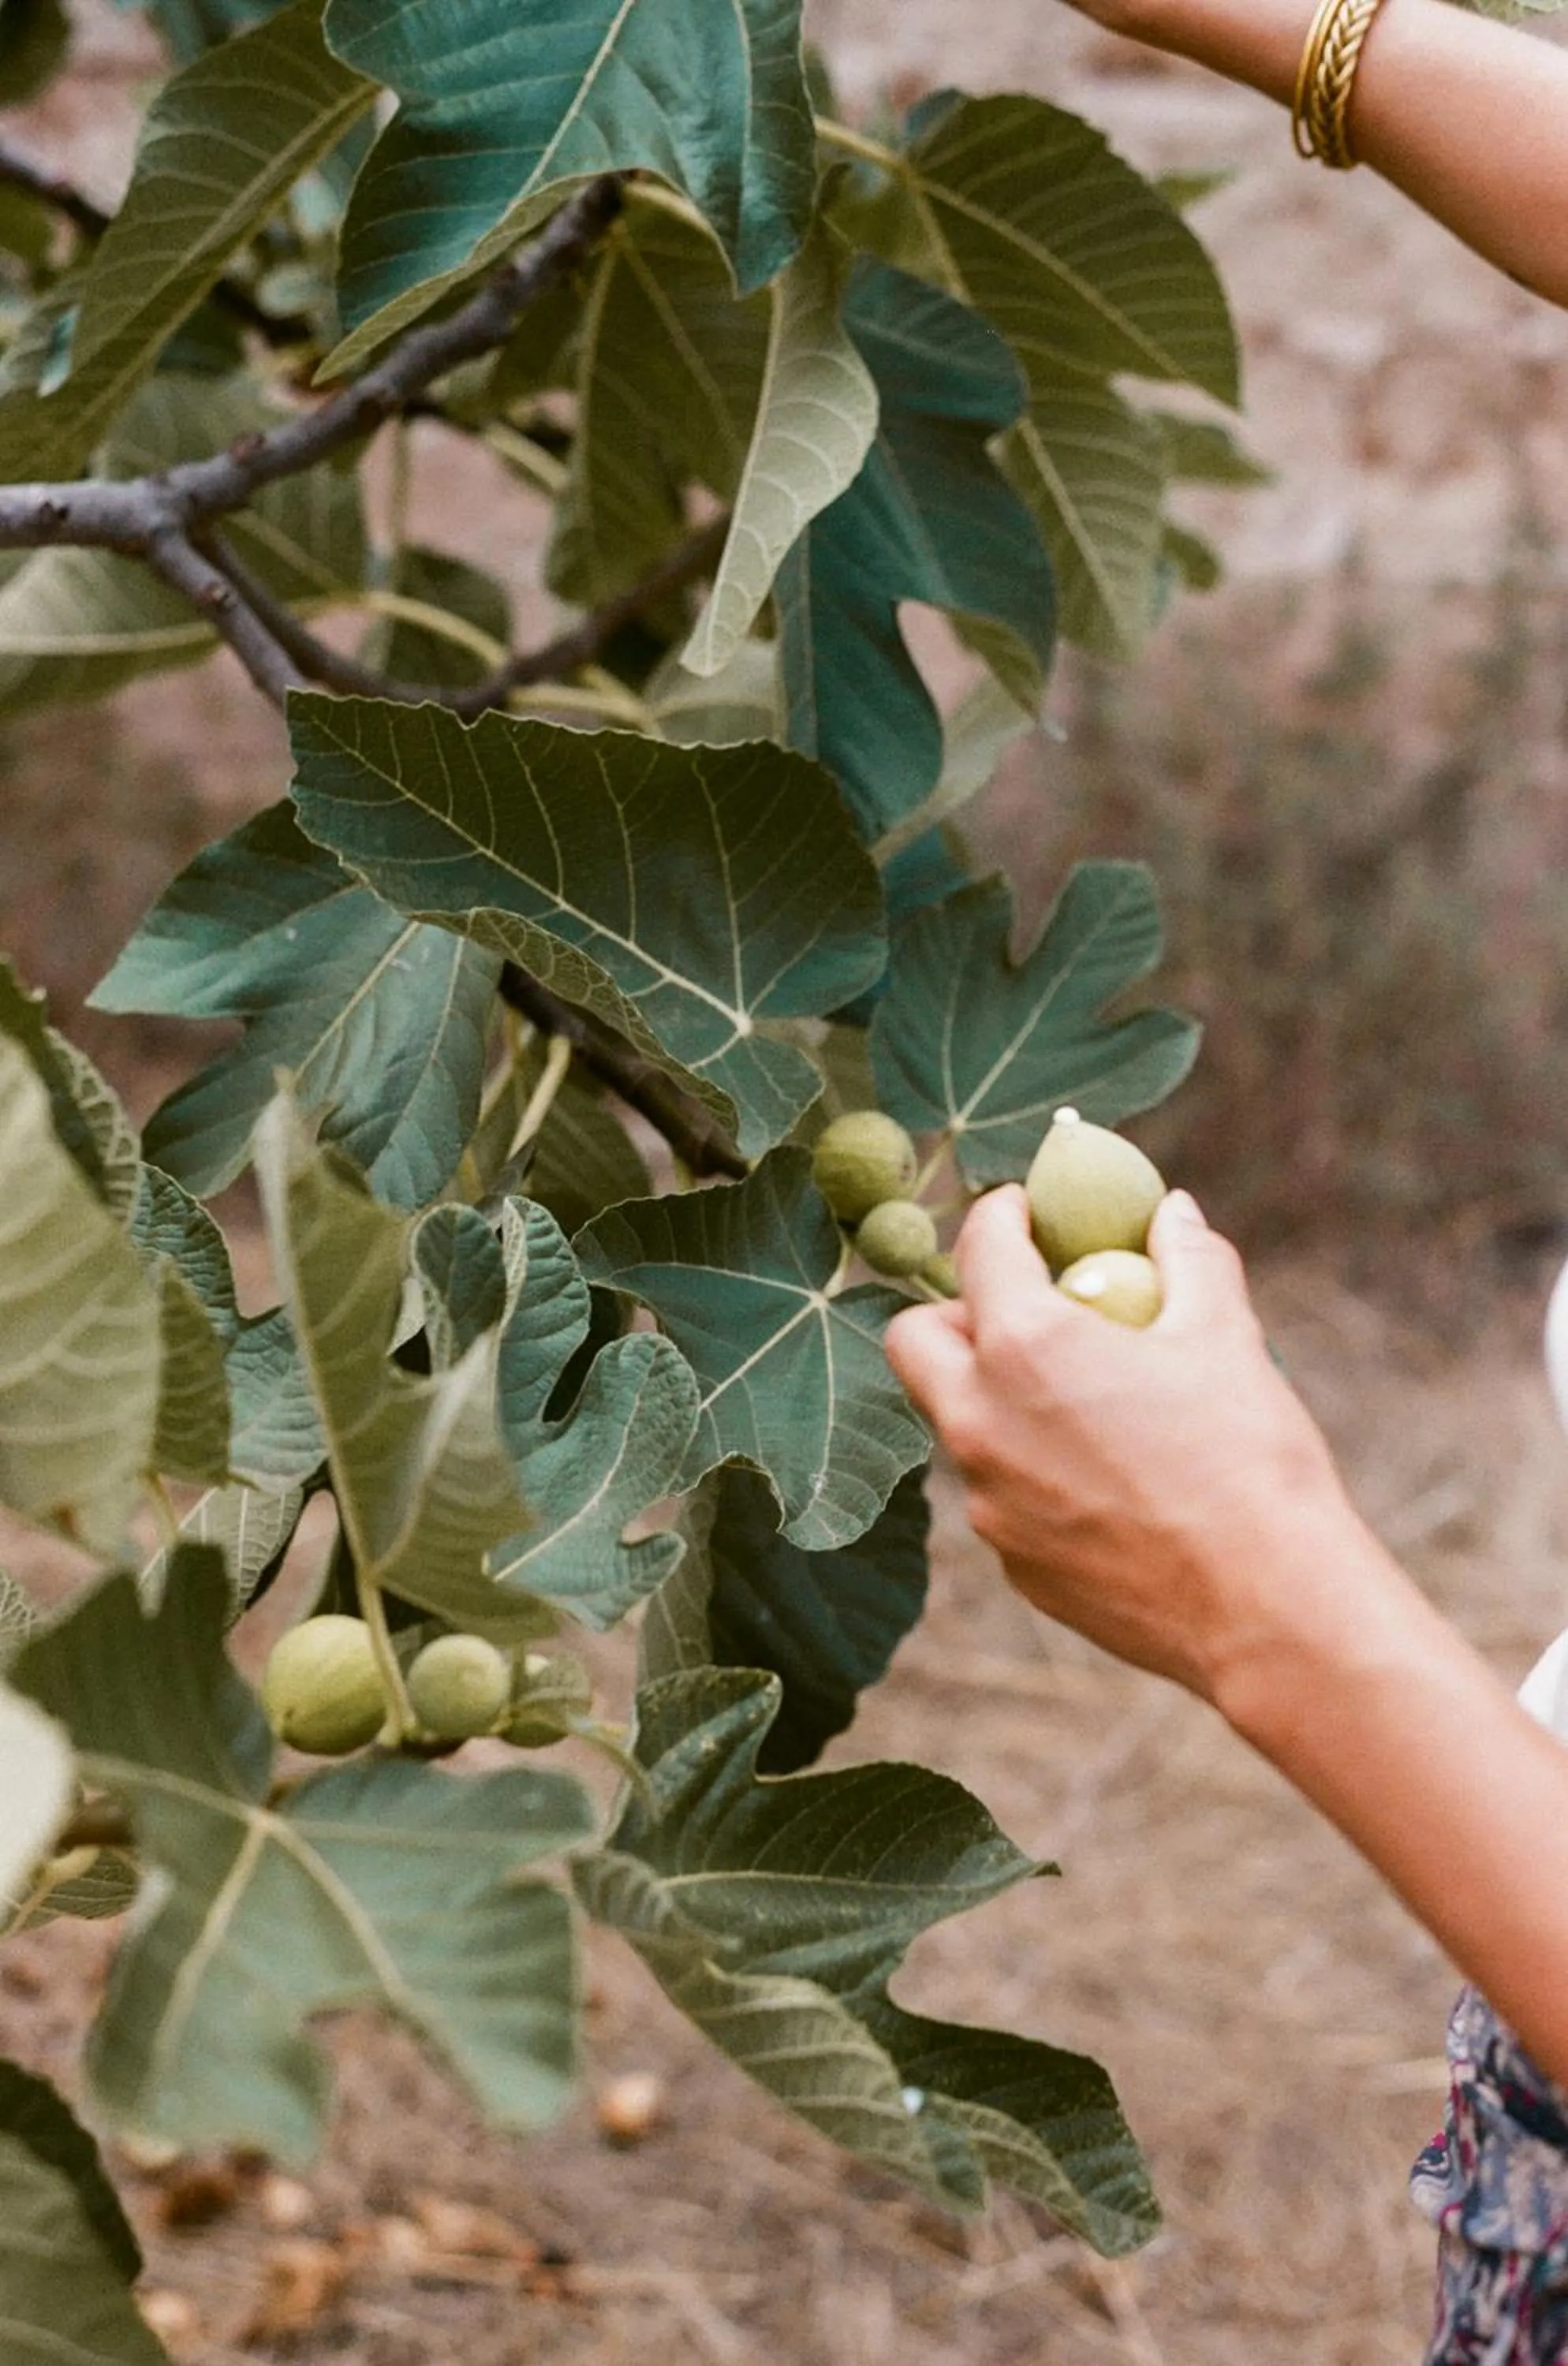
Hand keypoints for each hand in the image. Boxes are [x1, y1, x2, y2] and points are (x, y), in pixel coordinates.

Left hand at [885, 1185, 1365, 1702]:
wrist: (1266, 1608)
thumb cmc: (1247, 1458)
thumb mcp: (1224, 1334)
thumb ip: (1189, 1257)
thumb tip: (1171, 1211)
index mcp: (1024, 1347)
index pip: (978, 1248)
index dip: (1001, 1214)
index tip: (1028, 1211)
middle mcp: (979, 1422)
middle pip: (916, 1339)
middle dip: (955, 1311)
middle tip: (1024, 1308)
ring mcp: (988, 1502)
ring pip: (958, 1424)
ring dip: (995, 1396)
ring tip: (1080, 1397)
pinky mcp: (1013, 1563)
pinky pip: (1001, 1494)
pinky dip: (1031, 1469)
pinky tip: (1107, 1478)